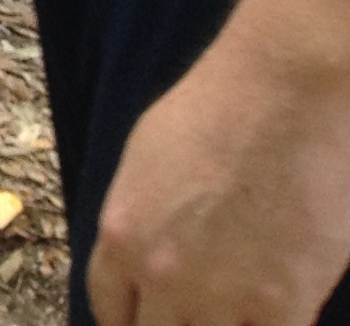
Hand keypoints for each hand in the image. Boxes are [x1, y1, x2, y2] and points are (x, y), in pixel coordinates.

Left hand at [91, 26, 349, 325]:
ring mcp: (223, 295)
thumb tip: (144, 260)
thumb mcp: (145, 164)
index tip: (148, 320)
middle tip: (195, 314)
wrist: (285, 92)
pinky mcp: (283, 304)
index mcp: (121, 235)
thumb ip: (141, 222)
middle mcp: (161, 274)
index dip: (131, 322)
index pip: (110, 310)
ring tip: (235, 314)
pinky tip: (274, 316)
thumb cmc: (217, 111)